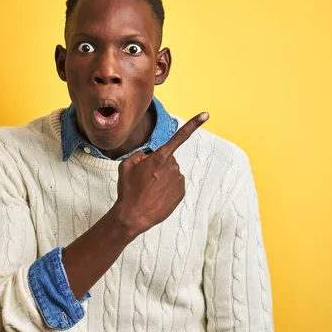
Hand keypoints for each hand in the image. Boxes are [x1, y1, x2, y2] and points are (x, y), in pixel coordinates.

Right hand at [113, 112, 208, 236]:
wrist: (133, 216)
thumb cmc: (128, 190)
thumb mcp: (125, 166)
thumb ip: (139, 155)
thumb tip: (148, 156)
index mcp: (159, 158)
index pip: (179, 137)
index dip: (193, 124)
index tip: (206, 115)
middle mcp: (172, 167)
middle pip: (168, 159)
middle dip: (158, 165)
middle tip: (144, 179)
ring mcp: (178, 181)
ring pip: (171, 172)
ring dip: (162, 177)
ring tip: (149, 190)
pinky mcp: (181, 193)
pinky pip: (175, 184)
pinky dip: (167, 188)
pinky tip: (156, 196)